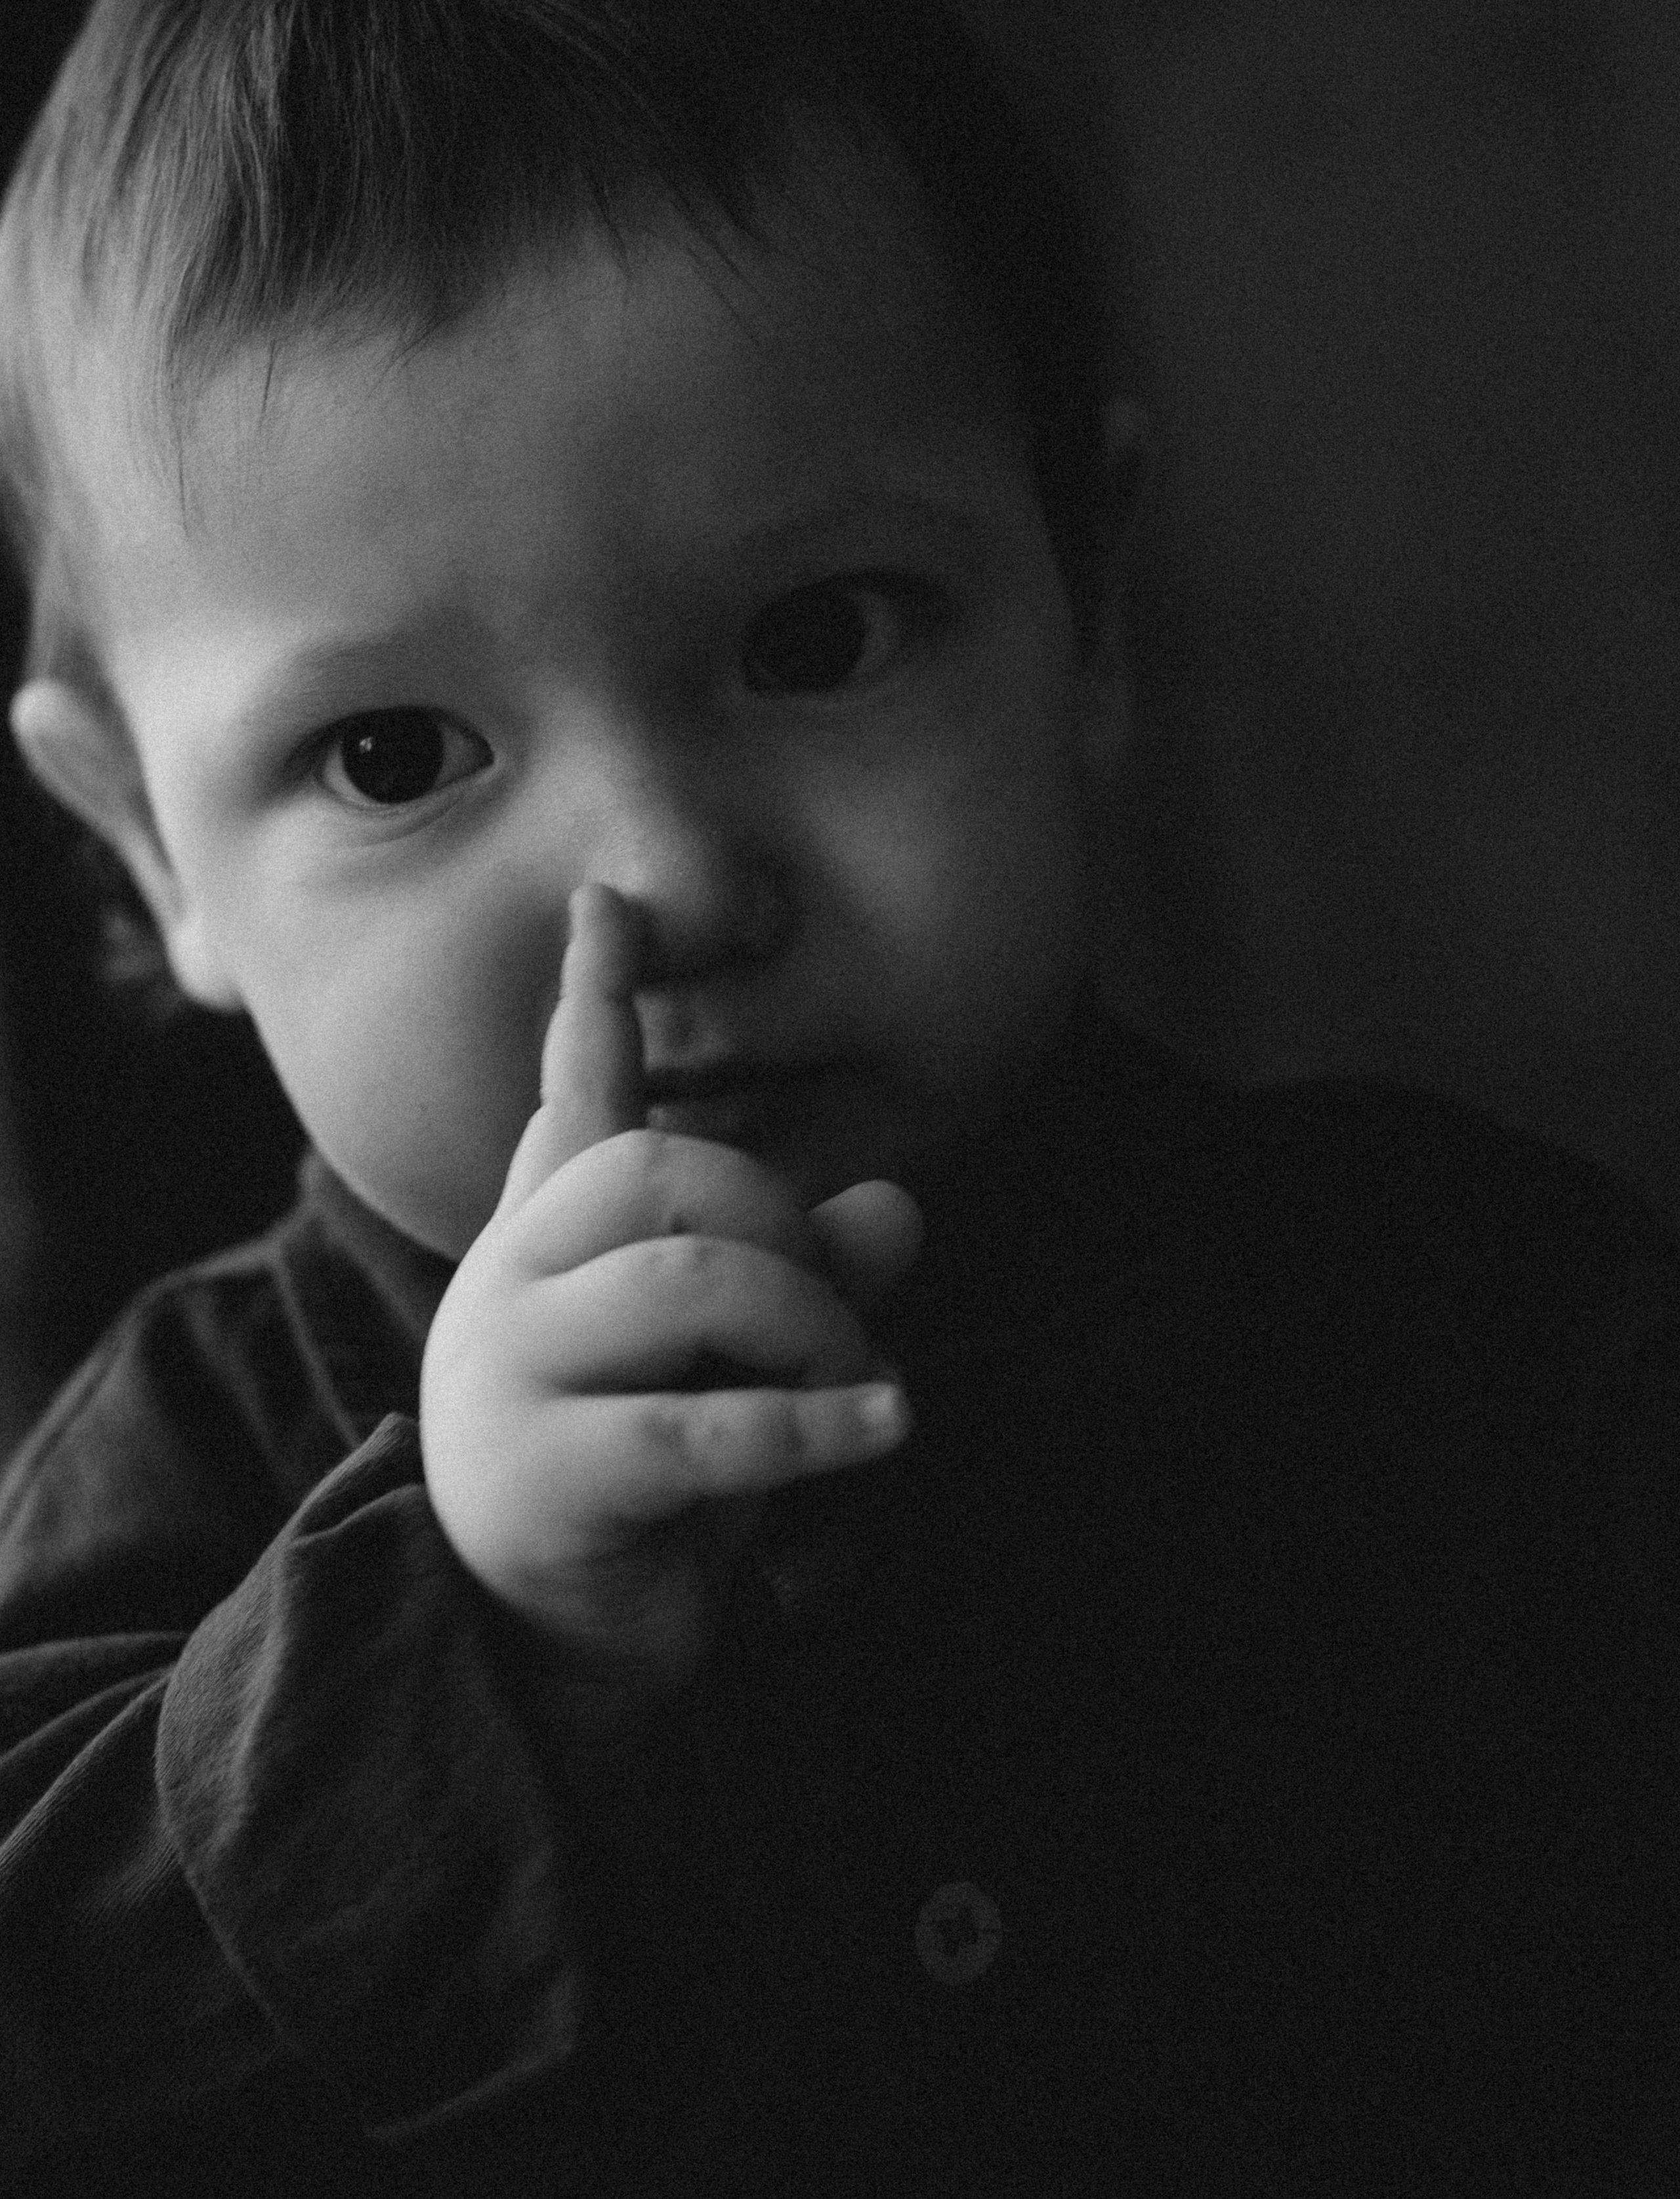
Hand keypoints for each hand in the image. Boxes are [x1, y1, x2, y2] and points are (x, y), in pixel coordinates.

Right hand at [419, 884, 920, 1685]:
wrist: (552, 1650)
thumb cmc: (655, 1482)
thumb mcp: (739, 1362)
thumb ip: (812, 1275)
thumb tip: (901, 1207)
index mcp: (549, 1239)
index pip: (570, 1099)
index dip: (594, 999)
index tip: (610, 899)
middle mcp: (511, 1284)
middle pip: (668, 1173)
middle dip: (789, 1230)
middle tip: (847, 1326)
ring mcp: (510, 1375)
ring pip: (692, 1280)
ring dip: (812, 1329)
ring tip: (860, 1391)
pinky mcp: (540, 1477)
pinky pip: (702, 1424)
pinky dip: (817, 1424)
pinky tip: (887, 1430)